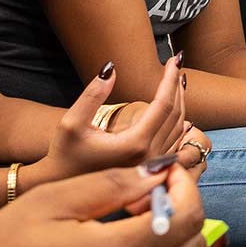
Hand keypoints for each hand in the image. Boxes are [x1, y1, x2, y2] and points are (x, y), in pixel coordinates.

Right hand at [34, 56, 183, 184]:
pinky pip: (174, 142)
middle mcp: (149, 156)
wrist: (64, 187)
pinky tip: (179, 111)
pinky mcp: (150, 168)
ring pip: (179, 128)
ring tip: (178, 79)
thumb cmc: (64, 154)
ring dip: (181, 102)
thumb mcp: (71, 122)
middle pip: (175, 115)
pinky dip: (179, 122)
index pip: (163, 104)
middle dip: (178, 86)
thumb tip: (110, 68)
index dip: (170, 79)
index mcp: (134, 143)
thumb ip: (91, 95)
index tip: (173, 59)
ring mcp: (152, 164)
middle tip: (177, 63)